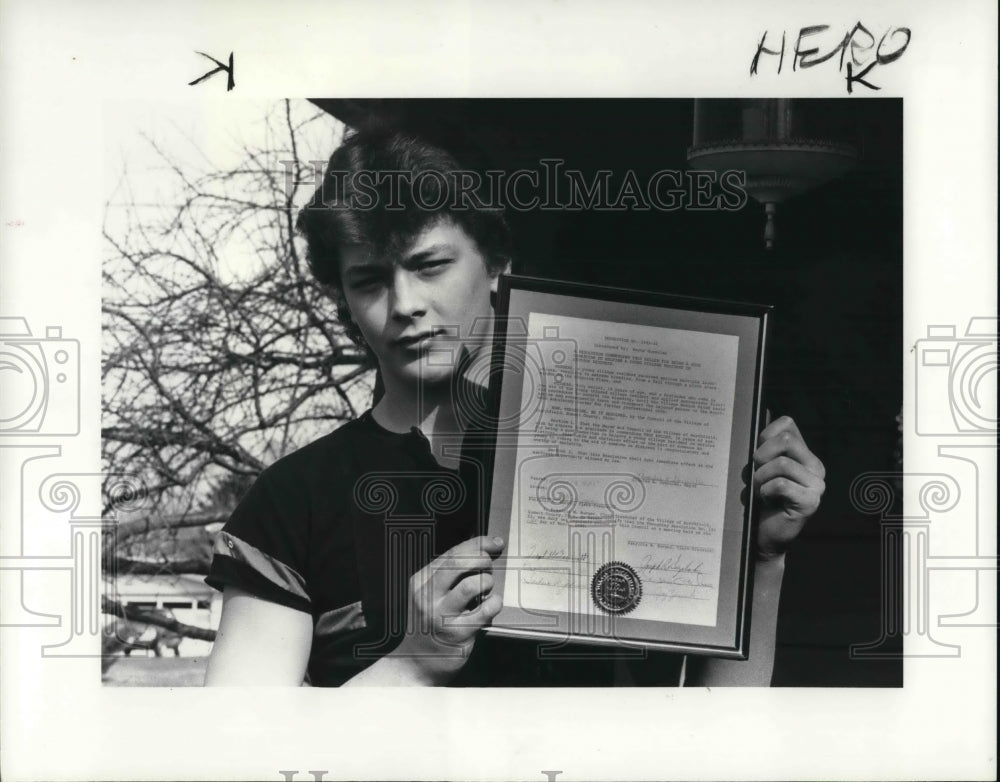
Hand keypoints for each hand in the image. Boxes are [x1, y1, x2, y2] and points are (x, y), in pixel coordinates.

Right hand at [390, 535, 504, 684]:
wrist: (416, 663)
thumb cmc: (429, 625)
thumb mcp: (429, 595)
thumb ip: (448, 576)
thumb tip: (481, 553)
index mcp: (421, 581)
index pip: (452, 553)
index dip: (478, 543)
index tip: (493, 543)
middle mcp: (427, 596)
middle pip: (459, 563)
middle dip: (482, 559)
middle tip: (490, 566)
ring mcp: (441, 615)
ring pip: (472, 585)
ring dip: (487, 583)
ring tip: (487, 589)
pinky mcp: (457, 633)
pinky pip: (485, 610)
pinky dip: (494, 604)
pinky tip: (491, 605)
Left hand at [752, 416, 824, 560]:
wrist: (763, 536)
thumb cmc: (759, 499)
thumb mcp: (760, 468)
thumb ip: (764, 447)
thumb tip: (758, 415)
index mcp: (805, 455)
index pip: (787, 423)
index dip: (765, 435)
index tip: (758, 456)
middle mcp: (816, 468)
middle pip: (786, 441)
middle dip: (761, 457)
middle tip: (757, 476)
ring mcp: (817, 485)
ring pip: (781, 464)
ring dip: (761, 478)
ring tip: (760, 491)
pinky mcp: (810, 502)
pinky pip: (781, 484)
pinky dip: (765, 491)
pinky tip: (767, 501)